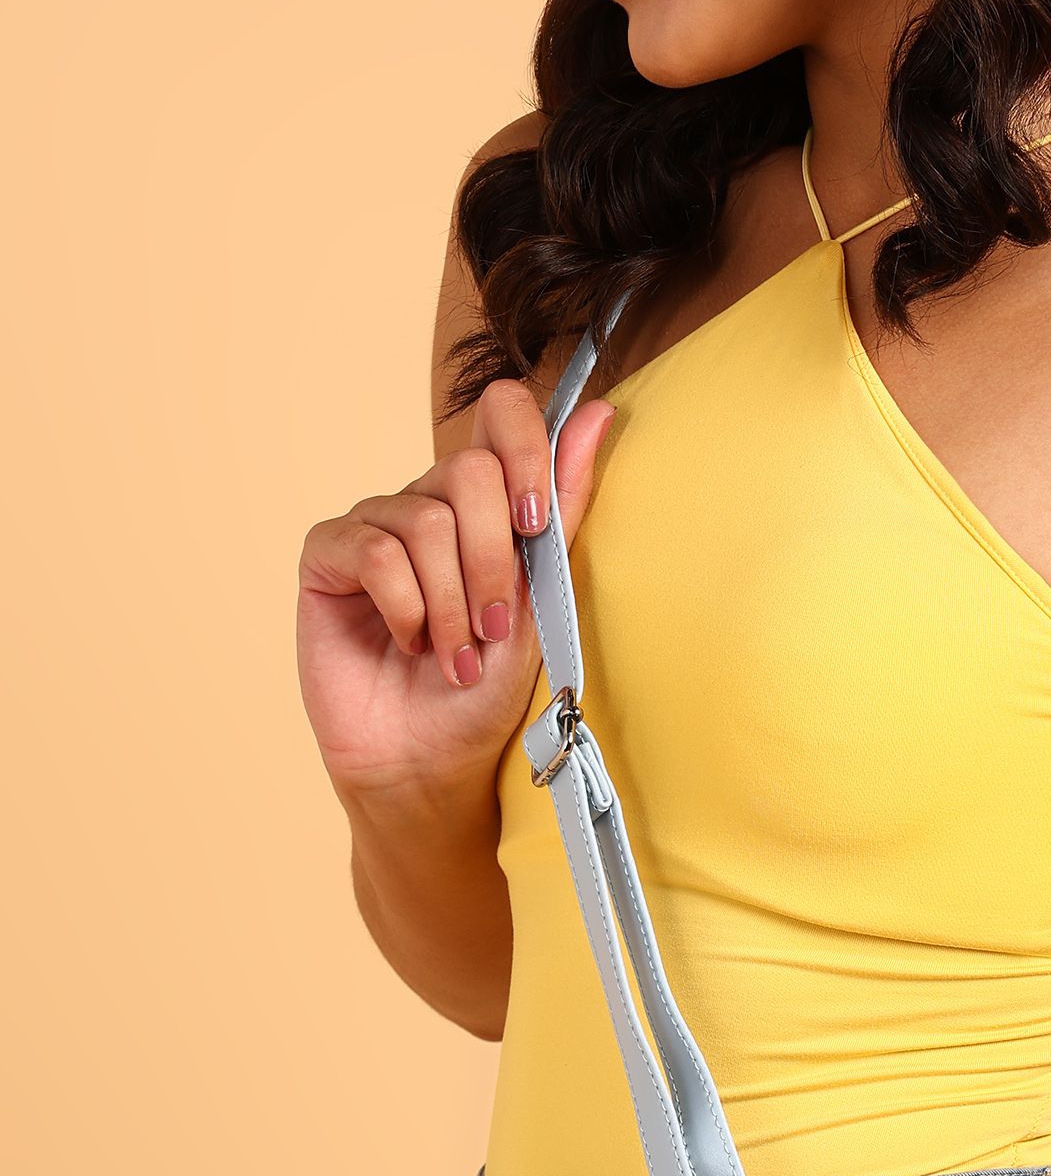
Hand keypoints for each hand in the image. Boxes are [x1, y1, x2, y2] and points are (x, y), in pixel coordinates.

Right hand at [296, 378, 618, 804]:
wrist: (432, 763)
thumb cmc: (488, 691)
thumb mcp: (542, 602)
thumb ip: (563, 510)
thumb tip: (598, 414)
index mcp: (487, 505)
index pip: (501, 412)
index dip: (525, 447)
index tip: (536, 523)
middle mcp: (428, 503)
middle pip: (470, 472)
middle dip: (493, 562)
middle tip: (496, 629)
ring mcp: (375, 526)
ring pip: (425, 521)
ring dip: (452, 605)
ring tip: (456, 658)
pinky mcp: (327, 558)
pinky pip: (373, 552)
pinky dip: (406, 608)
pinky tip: (408, 642)